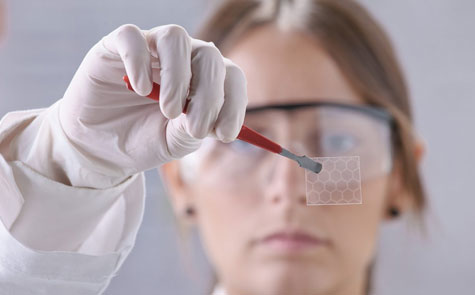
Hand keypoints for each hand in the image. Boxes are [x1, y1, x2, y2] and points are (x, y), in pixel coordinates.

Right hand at [59, 24, 247, 180]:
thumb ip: (193, 128)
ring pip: (176, 38)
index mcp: (203, 79)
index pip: (231, 76)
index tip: (225, 134)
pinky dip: (139, 62)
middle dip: (209, 95)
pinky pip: (131, 37)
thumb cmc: (143, 140)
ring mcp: (149, 49)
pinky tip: (140, 90)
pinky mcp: (115, 47)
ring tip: (169, 111)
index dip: (235, 103)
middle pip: (209, 56)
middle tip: (195, 128)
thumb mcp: (174, 142)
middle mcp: (182, 58)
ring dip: (178, 78)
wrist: (99, 148)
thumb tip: (212, 119)